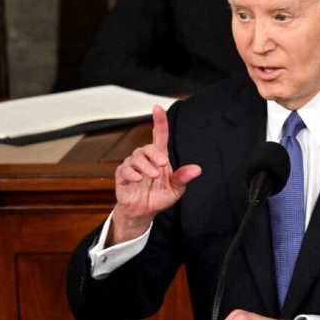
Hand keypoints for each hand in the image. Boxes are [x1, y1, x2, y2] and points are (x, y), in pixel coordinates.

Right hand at [110, 105, 200, 244]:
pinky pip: (124, 169)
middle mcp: (146, 158)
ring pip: (136, 157)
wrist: (144, 211)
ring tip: (154, 176)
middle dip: (155, 154)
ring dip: (146, 166)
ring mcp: (133, 166)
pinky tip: (138, 179)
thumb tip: (197, 169)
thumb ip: (183, 177)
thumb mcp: (176, 188)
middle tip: (163, 165)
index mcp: (160, 157)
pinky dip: (131, 173)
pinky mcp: (122, 175)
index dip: (159, 121)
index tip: (158, 108)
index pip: (159, 135)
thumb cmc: (160, 196)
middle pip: (148, 147)